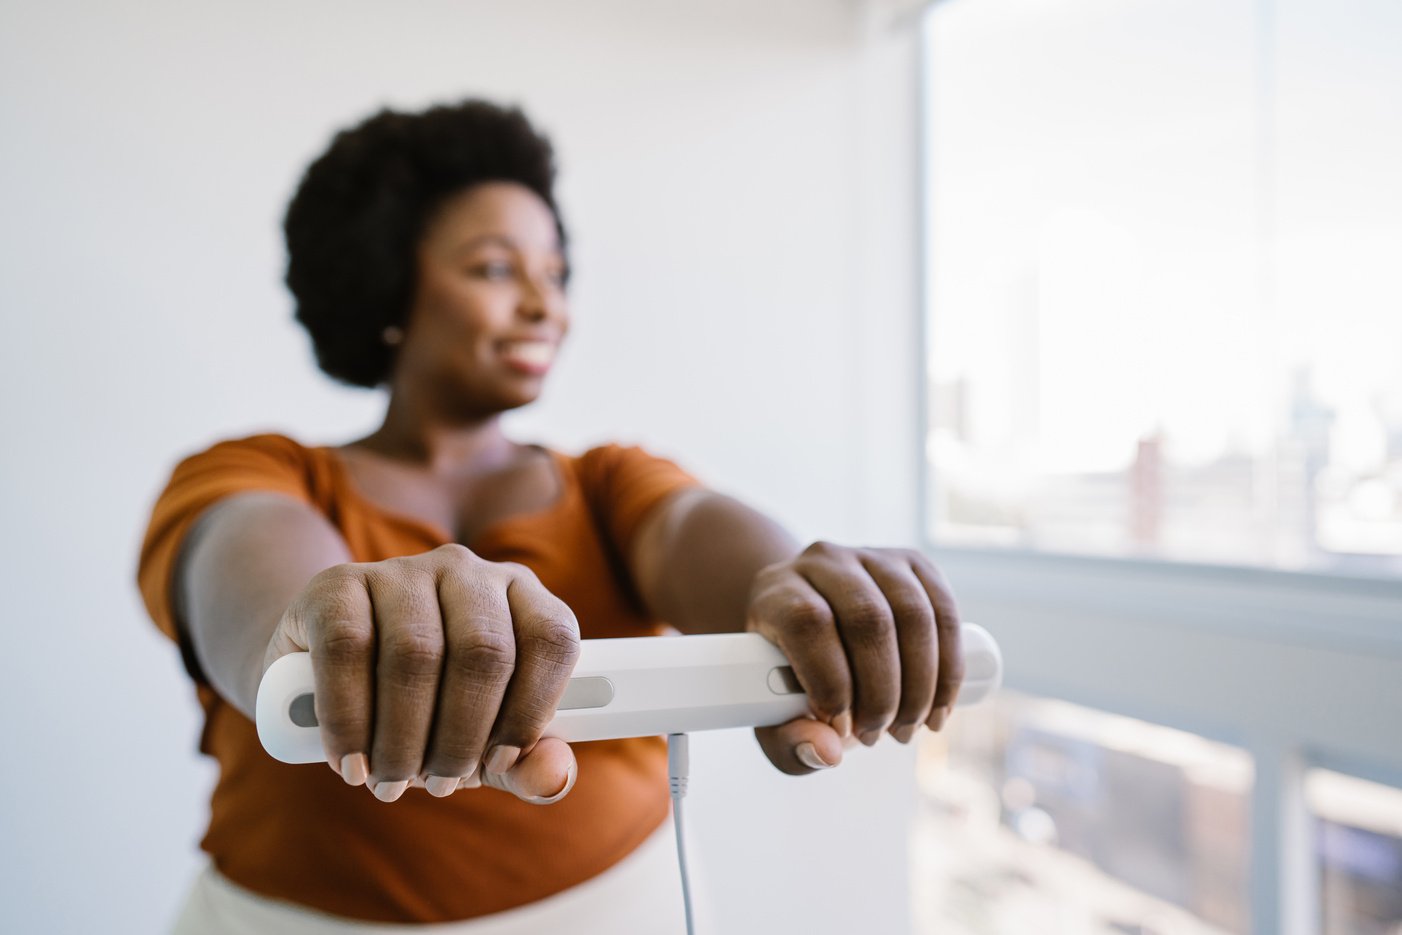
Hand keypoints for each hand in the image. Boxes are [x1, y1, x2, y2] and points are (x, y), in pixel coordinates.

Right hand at [262, 543, 580, 803]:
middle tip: (438, 783)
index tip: (499, 762)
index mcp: (520, 596)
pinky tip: (351, 760)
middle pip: (484, 650)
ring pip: (416, 652)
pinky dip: (348, 717)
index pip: (550, 638)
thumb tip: (554, 777)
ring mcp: (402, 570)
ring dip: (404, 737)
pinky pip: (347, 646)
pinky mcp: (337, 583)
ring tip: (391, 781)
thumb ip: (527, 764)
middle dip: (462, 735)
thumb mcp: (482, 744)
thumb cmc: (427, 710)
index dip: (531, 708)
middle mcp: (466, 572)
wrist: (324, 678)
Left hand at [745, 542, 962, 773]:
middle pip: (867, 618)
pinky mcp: (912, 564)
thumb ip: (789, 742)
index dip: (831, 679)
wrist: (809, 628)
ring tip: (909, 728)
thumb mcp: (772, 716)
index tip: (842, 726)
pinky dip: (949, 668)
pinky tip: (939, 706)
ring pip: (913, 614)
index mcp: (777, 590)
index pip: (807, 621)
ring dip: (921, 684)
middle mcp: (823, 561)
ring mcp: (871, 556)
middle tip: (879, 735)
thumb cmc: (786, 676)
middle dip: (883, 691)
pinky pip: (945, 611)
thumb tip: (829, 752)